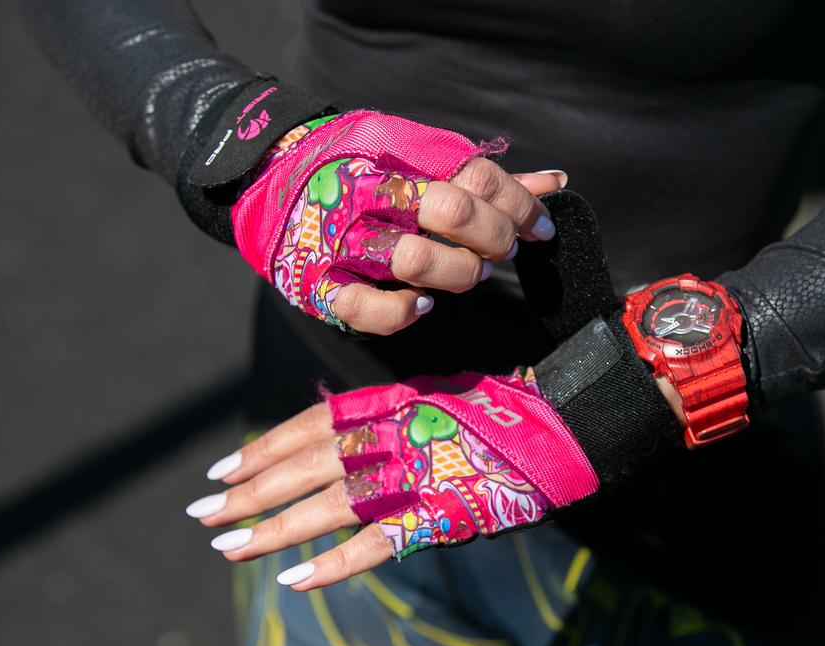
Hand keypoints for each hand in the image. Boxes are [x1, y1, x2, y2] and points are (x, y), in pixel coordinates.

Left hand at [186, 369, 597, 590]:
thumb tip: (333, 434)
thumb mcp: (436, 402)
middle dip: (250, 489)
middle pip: (308, 464)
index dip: (265, 446)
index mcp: (394, 403)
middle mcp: (397, 433)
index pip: (313, 423)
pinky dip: (336, 564)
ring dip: (274, 526)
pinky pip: (380, 543)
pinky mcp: (445, 515)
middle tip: (202, 511)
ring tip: (228, 544)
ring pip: (330, 503)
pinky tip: (296, 581)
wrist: (568, 425)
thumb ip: (387, 419)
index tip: (223, 467)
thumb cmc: (505, 416)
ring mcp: (419, 474)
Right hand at [232, 110, 567, 334]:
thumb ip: (483, 177)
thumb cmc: (356, 168)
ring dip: (458, 274)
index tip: (541, 228)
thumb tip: (557, 183)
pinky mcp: (319, 283)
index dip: (522, 205)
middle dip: (494, 236)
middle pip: (454, 213)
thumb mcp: (415, 155)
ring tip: (467, 274)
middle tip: (500, 249)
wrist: (267, 177)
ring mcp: (341, 240)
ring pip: (417, 262)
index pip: (477, 176)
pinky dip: (405, 311)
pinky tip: (423, 303)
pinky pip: (369, 309)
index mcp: (397, 157)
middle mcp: (370, 195)